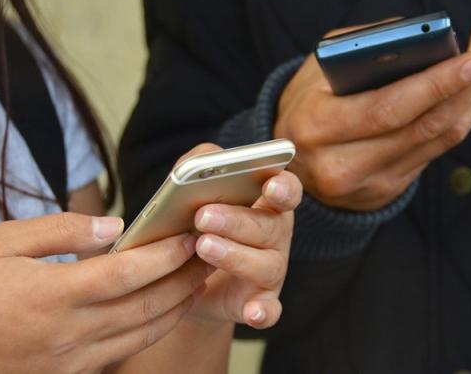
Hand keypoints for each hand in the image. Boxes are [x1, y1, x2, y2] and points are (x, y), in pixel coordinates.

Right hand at [0, 213, 210, 372]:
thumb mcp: (0, 242)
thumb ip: (61, 231)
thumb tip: (113, 226)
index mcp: (55, 294)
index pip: (128, 273)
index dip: (166, 255)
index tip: (190, 237)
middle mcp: (72, 331)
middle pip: (147, 305)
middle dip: (185, 279)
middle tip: (210, 255)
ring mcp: (73, 359)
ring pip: (143, 334)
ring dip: (177, 307)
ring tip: (198, 282)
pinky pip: (123, 351)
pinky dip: (151, 330)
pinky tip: (162, 312)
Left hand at [173, 144, 301, 329]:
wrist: (183, 278)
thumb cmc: (194, 224)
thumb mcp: (192, 191)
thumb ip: (199, 165)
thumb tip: (207, 158)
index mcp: (267, 204)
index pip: (287, 190)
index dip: (282, 187)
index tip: (269, 185)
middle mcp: (276, 236)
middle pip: (270, 226)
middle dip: (237, 220)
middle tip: (203, 216)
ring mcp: (271, 271)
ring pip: (266, 264)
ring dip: (236, 256)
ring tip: (203, 247)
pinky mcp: (261, 303)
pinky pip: (269, 310)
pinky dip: (263, 312)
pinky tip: (252, 312)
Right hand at [274, 22, 470, 209]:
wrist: (288, 163)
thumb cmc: (306, 104)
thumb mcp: (317, 70)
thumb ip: (363, 49)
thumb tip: (425, 39)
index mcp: (317, 127)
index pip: (388, 109)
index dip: (437, 85)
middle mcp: (342, 164)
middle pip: (424, 125)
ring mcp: (368, 184)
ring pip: (438, 139)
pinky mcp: (387, 191)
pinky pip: (435, 151)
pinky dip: (459, 117)